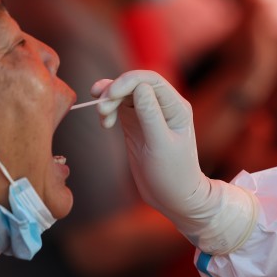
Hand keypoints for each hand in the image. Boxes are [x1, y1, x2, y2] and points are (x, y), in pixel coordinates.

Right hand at [92, 70, 256, 253]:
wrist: (173, 197)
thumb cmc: (173, 174)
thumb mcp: (160, 145)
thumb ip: (150, 115)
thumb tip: (139, 87)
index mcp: (176, 106)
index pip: (149, 80)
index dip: (127, 81)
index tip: (109, 96)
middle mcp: (163, 106)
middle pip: (134, 83)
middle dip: (114, 91)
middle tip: (100, 110)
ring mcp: (148, 114)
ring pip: (124, 94)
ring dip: (108, 99)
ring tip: (102, 117)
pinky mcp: (136, 125)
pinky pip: (119, 107)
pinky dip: (108, 110)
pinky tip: (105, 122)